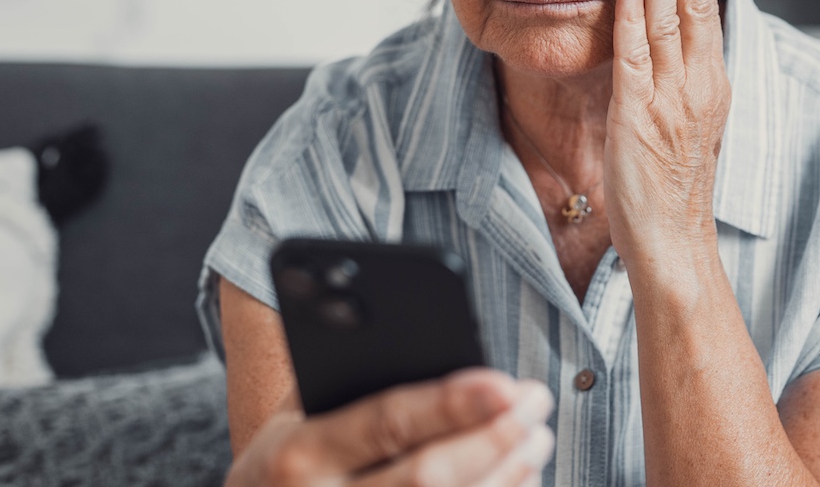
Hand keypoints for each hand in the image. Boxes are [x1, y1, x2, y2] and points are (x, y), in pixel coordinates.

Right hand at [225, 369, 553, 486]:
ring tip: (536, 437)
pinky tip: (518, 481)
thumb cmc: (282, 468)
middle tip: (536, 401)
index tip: (506, 383)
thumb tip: (436, 346)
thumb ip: (346, 384)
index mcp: (298, 455)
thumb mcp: (292, 420)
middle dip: (494, 438)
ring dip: (506, 476)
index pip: (385, 423)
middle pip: (429, 478)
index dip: (450, 403)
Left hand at [605, 0, 730, 270]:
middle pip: (696, 2)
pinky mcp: (638, 115)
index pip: (708, 6)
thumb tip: (675, 31)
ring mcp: (670, 99)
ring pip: (670, 19)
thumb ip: (685, 73)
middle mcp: (698, 85)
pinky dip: (635, 15)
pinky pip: (637, 55)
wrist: (674, 242)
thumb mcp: (691, 119)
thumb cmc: (674, 185)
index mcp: (712, 83)